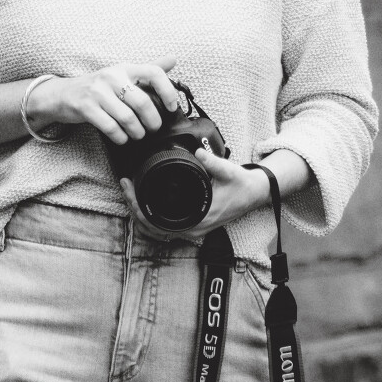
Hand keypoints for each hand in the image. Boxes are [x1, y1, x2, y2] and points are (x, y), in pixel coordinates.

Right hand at [27, 58, 182, 143]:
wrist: (63, 94)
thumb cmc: (99, 87)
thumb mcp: (122, 74)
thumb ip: (147, 69)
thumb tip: (173, 59)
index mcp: (124, 68)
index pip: (154, 72)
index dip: (167, 90)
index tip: (171, 106)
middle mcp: (111, 76)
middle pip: (142, 102)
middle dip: (152, 121)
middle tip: (153, 129)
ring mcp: (97, 92)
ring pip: (127, 118)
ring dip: (137, 132)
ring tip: (138, 135)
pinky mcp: (86, 107)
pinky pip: (110, 127)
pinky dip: (120, 137)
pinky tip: (122, 138)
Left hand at [120, 149, 272, 239]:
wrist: (255, 193)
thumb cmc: (242, 184)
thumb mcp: (229, 171)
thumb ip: (213, 162)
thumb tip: (198, 151)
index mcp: (199, 219)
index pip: (158, 222)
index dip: (139, 207)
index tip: (130, 188)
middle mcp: (193, 229)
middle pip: (152, 227)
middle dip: (134, 208)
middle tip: (125, 185)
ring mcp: (192, 229)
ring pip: (156, 230)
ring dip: (141, 214)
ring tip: (130, 192)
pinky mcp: (193, 225)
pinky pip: (165, 228)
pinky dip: (151, 218)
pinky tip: (144, 202)